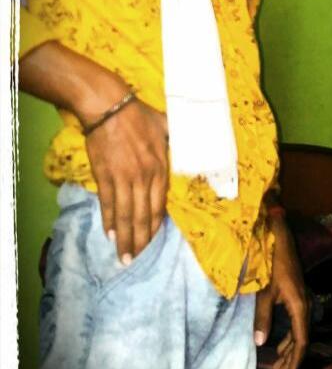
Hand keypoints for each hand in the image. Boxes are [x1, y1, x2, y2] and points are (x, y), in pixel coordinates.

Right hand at [85, 98, 168, 263]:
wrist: (109, 107)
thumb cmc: (139, 115)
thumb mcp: (167, 127)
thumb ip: (176, 141)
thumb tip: (190, 144)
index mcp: (159, 168)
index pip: (159, 205)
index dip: (155, 227)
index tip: (153, 242)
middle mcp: (143, 177)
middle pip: (142, 216)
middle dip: (140, 241)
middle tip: (137, 260)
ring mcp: (123, 178)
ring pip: (125, 215)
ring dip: (124, 238)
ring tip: (123, 257)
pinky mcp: (104, 176)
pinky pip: (108, 203)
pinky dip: (109, 221)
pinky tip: (109, 235)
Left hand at [254, 215, 309, 368]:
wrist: (280, 238)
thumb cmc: (271, 263)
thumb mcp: (264, 291)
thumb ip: (262, 317)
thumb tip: (260, 343)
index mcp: (299, 306)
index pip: (301, 340)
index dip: (296, 360)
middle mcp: (304, 305)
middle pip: (301, 339)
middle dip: (291, 360)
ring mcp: (301, 301)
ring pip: (299, 332)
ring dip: (289, 350)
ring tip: (279, 368)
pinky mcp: (296, 296)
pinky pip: (296, 323)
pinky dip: (289, 337)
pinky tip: (280, 346)